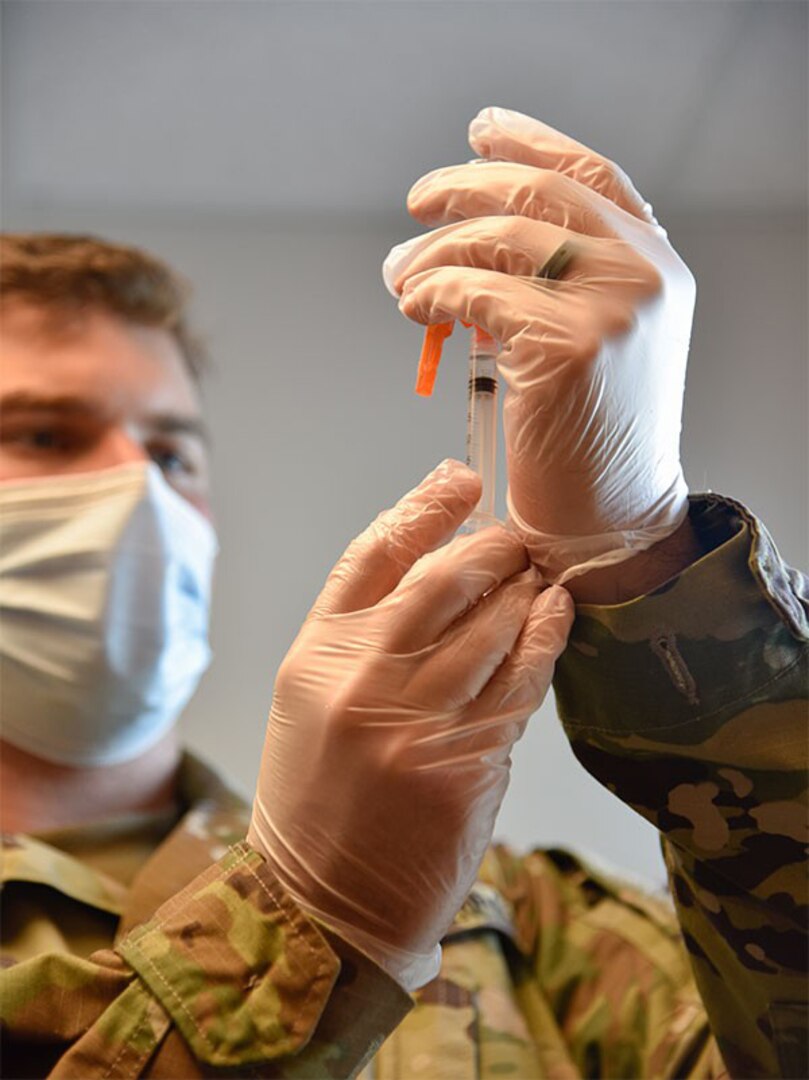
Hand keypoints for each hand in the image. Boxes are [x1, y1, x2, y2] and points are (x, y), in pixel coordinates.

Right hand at [248, 460, 572, 988]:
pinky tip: (558, 613)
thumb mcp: (310, 700)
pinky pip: (521, 681)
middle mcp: (362, 679)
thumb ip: (363, 633)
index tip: (461, 479)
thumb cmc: (316, 796)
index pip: (373, 554)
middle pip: (442, 580)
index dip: (422, 507)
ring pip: (491, 625)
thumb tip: (436, 564)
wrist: (321, 903)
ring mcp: (415, 721)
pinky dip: (545, 639)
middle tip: (517, 537)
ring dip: (525, 590)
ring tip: (540, 573)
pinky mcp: (465, 761)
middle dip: (491, 547)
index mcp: (315, 655)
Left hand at [384, 107, 695, 582]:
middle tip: (418, 203)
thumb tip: (470, 243)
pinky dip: (433, 293)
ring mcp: (614, 304)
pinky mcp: (572, 344)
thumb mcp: (596, 337)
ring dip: (434, 250)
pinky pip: (476, 292)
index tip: (482, 131)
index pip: (589, 175)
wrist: (610, 517)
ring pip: (499, 237)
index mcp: (654, 262)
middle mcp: (644, 271)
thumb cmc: (591, 438)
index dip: (530, 145)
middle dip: (462, 190)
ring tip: (401, 277)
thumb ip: (560, 281)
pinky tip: (417, 309)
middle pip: (536, 193)